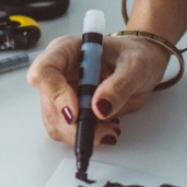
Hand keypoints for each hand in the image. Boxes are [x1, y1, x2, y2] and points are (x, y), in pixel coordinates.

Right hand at [26, 34, 170, 144]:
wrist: (143, 67)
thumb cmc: (137, 56)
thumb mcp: (135, 66)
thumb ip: (119, 85)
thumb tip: (99, 107)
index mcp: (67, 50)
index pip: (44, 71)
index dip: (55, 94)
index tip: (76, 112)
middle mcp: (59, 71)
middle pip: (48, 103)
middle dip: (72, 124)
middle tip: (102, 130)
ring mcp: (61, 92)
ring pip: (55, 122)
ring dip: (80, 133)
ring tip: (109, 128)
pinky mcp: (70, 109)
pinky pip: (67, 130)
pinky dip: (85, 136)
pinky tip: (104, 128)